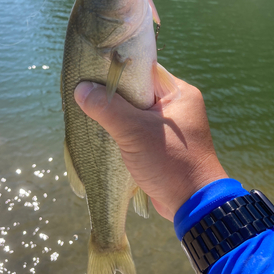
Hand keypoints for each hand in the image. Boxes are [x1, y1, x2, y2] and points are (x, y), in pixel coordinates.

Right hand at [74, 76, 227, 220]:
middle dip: (113, 93)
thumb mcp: (135, 132)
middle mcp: (177, 105)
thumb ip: (108, 108)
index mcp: (179, 93)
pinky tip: (102, 130)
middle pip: (137, 90)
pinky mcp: (162, 143)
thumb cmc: (170, 162)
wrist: (193, 204)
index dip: (116, 69)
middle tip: (85, 91)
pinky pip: (138, 128)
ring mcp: (170, 126)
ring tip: (89, 109)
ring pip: (135, 111)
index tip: (91, 71)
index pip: (143, 70)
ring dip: (116, 114)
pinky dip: (122, 129)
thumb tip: (80, 89)